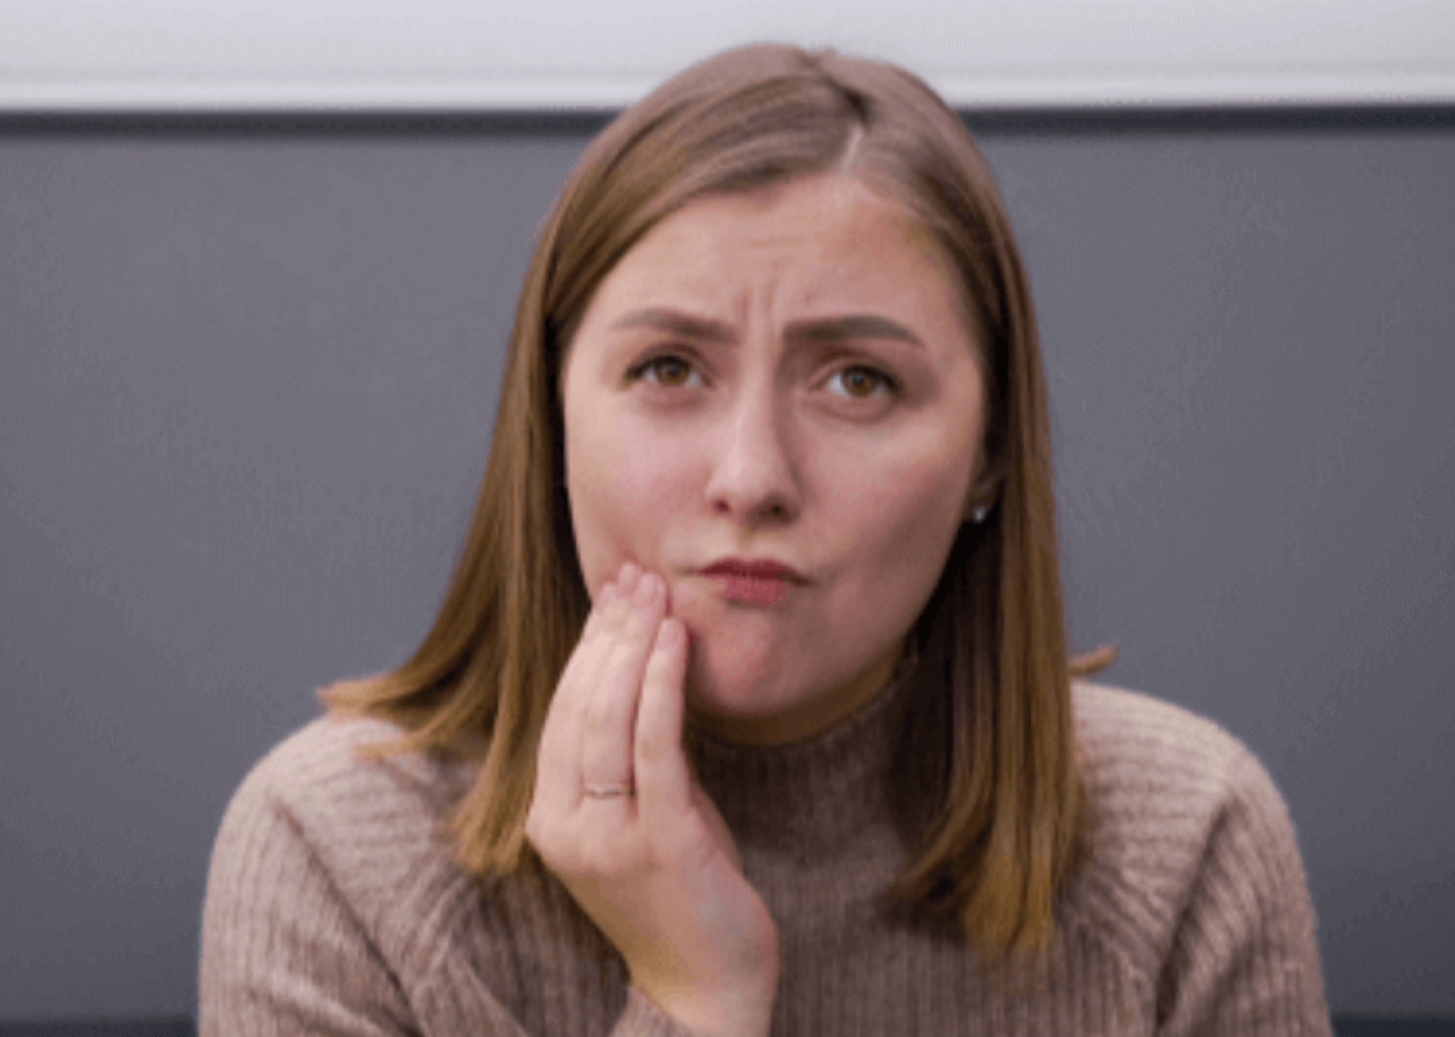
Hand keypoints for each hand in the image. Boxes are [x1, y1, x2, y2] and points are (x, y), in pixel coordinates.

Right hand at [525, 561, 779, 1036]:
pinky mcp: (659, 842)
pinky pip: (655, 748)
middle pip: (580, 707)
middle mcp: (565, 826)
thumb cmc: (679, 896)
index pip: (561, 713)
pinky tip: (673, 643)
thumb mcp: (642, 817)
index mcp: (550, 819)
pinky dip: (660, 686)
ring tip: (655, 595)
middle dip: (608, 633)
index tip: (611, 594)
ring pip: (608, 719)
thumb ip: (634, 758)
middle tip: (634, 577)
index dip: (585, 648)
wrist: (705, 992)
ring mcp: (608, 837)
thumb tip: (646, 673)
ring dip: (632, 647)